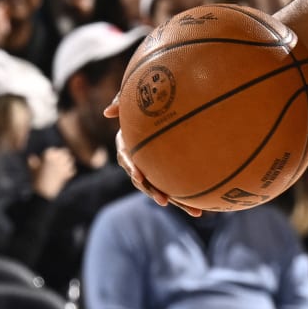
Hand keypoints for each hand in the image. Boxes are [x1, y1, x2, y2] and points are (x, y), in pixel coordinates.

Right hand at [30, 147, 75, 198]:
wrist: (43, 192)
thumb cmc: (36, 180)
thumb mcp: (33, 170)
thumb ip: (33, 163)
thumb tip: (31, 157)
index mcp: (47, 155)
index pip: (55, 149)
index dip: (56, 153)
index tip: (54, 159)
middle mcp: (56, 159)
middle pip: (65, 152)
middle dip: (64, 156)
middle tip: (62, 161)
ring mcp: (62, 166)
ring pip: (70, 160)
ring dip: (69, 162)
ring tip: (65, 167)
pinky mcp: (67, 173)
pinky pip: (73, 169)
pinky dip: (71, 171)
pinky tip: (67, 174)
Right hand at [105, 96, 200, 215]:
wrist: (157, 109)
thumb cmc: (140, 101)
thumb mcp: (130, 97)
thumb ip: (121, 101)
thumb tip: (107, 112)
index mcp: (127, 145)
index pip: (126, 159)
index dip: (132, 167)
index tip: (139, 176)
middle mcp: (136, 161)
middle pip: (142, 181)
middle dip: (152, 191)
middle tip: (162, 200)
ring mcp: (150, 169)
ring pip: (158, 188)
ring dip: (172, 199)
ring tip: (191, 211)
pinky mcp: (163, 172)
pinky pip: (172, 186)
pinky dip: (184, 198)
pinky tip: (200, 210)